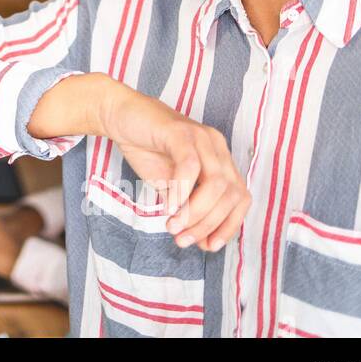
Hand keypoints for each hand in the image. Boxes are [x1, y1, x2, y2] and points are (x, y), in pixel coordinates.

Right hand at [30, 73, 249, 251]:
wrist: (119, 115)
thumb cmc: (146, 148)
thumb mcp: (170, 185)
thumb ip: (185, 207)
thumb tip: (195, 239)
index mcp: (220, 160)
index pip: (240, 198)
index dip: (228, 225)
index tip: (207, 246)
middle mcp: (218, 147)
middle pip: (231, 194)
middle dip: (209, 224)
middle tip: (181, 240)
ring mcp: (201, 137)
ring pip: (216, 182)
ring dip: (196, 212)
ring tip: (173, 227)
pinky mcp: (180, 131)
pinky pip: (190, 166)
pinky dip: (182, 191)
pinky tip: (168, 207)